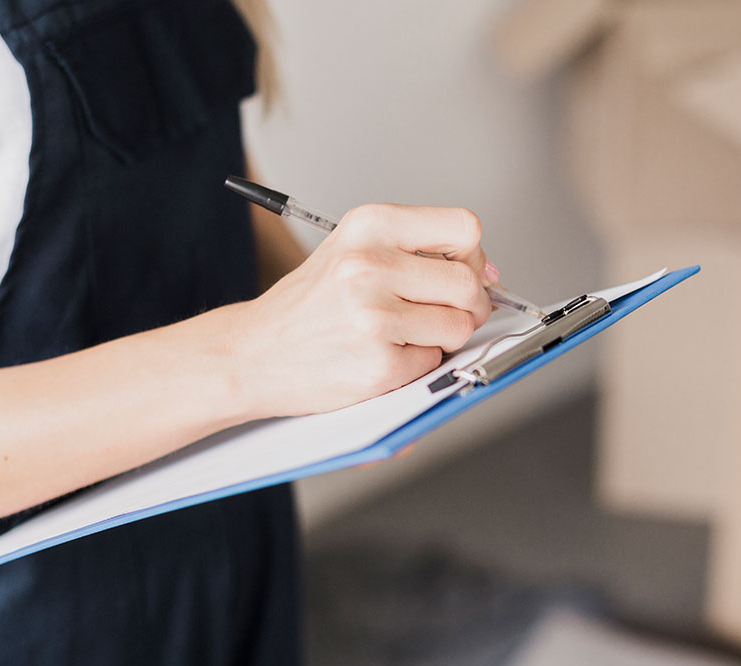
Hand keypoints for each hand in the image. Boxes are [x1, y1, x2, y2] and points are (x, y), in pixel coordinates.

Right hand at [232, 203, 493, 416]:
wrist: (252, 352)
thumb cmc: (309, 305)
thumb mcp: (353, 250)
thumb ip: (416, 252)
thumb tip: (488, 273)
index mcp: (369, 225)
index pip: (464, 227)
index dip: (473, 256)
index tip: (464, 272)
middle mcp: (370, 265)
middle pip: (469, 283)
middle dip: (469, 304)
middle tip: (442, 313)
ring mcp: (373, 317)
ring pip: (458, 326)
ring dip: (441, 337)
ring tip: (401, 334)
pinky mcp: (378, 364)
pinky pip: (432, 363)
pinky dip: (416, 365)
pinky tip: (380, 355)